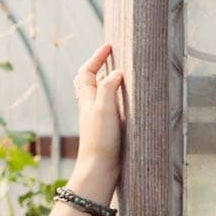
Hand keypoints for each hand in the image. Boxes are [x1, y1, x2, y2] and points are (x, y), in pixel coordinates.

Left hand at [72, 42, 123, 176]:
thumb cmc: (100, 140)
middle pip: (89, 81)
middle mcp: (90, 107)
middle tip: (113, 55)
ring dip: (109, 80)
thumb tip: (115, 72)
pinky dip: (117, 96)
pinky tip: (129, 99)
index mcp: (87, 100)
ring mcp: (98, 118)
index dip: (96, 58)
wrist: (100, 169)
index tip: (109, 46)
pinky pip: (110, 105)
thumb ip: (108, 89)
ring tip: (124, 71)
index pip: (86, 72)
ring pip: (100, 93)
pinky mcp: (108, 128)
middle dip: (99, 66)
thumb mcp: (104, 109)